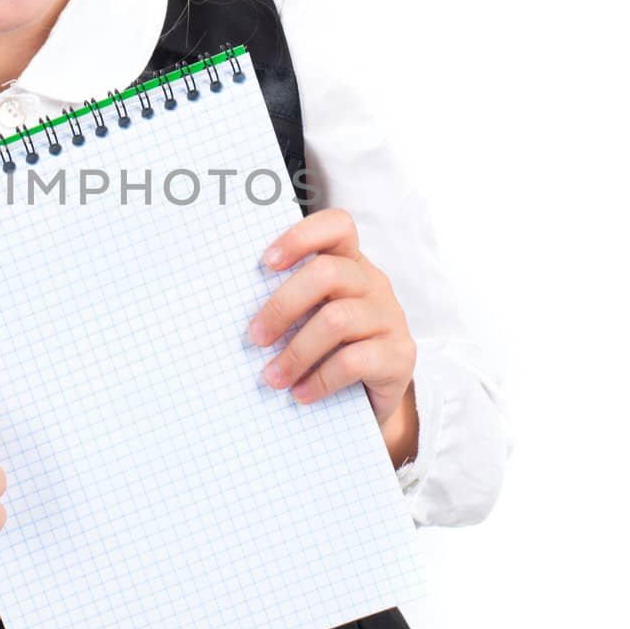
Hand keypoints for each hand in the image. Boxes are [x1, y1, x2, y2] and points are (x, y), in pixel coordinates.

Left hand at [246, 207, 418, 464]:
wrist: (369, 402)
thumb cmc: (327, 351)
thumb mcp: (308, 320)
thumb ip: (287, 304)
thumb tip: (230, 309)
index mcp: (349, 264)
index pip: (337, 226)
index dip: (301, 236)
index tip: (266, 262)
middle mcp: (373, 283)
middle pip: (327, 273)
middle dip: (282, 306)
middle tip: (256, 337)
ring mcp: (390, 317)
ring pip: (336, 319)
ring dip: (296, 352)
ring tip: (273, 377)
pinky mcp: (399, 355)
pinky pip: (353, 360)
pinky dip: (319, 379)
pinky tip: (301, 393)